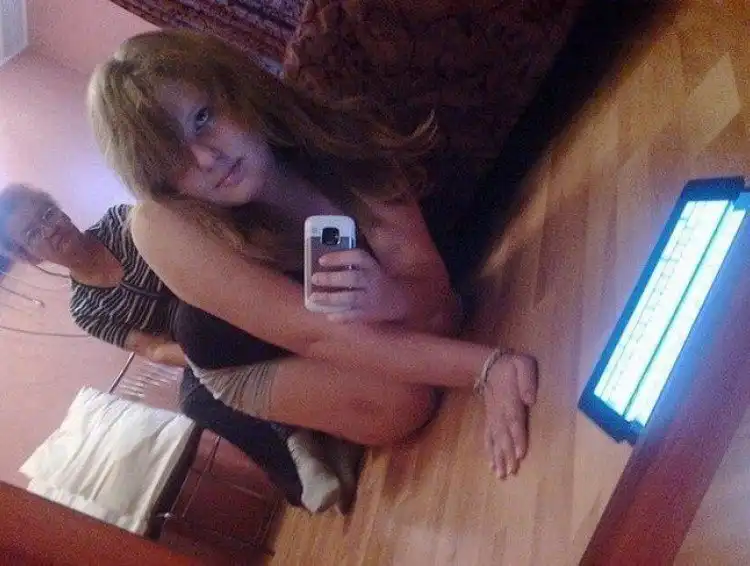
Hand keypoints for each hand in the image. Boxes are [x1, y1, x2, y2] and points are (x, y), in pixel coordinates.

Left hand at [308, 249, 407, 322]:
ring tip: (314, 298)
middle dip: (332, 278)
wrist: (399, 300)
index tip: (321, 260)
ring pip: (352, 298)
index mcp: (372, 266)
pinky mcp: (370, 314)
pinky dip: (341, 316)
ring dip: (331, 298)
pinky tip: (329, 315)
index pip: (358, 257)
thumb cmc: (377, 281)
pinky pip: (355, 315)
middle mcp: (373, 281)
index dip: (339, 257)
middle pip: (353, 278)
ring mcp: (372, 298)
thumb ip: (351, 266)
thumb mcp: (369, 268)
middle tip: (315, 278)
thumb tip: (321, 265)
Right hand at [482, 353, 537, 478]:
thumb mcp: (522, 365)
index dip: (517, 437)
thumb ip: (527, 380)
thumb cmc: (511, 366)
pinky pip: (487, 437)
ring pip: (494, 439)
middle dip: (507, 454)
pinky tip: (491, 464)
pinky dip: (489, 451)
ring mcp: (493, 416)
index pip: (514, 421)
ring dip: (497, 457)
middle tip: (510, 472)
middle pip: (503, 435)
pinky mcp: (489, 419)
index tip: (519, 454)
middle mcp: (500, 412)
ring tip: (500, 474)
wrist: (489, 365)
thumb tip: (530, 400)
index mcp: (510, 400)